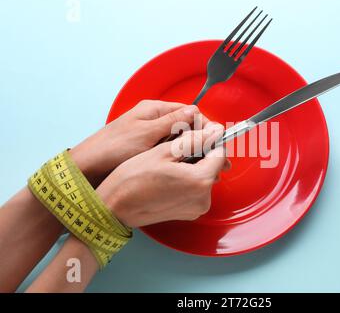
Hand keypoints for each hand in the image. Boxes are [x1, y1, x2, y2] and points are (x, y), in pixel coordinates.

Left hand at [70, 100, 206, 185]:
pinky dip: (182, 160)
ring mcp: (151, 136)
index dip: (205, 126)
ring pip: (181, 141)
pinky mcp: (148, 151)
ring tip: (206, 168)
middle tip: (217, 160)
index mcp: (154, 110)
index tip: (217, 142)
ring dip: (194, 153)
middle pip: (187, 127)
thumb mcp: (145, 134)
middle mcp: (155, 121)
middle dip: (203, 142)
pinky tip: (189, 171)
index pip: (189, 112)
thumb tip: (195, 111)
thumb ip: (171, 122)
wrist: (87, 169)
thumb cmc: (113, 149)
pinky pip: (171, 152)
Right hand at [96, 123, 229, 226]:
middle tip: (177, 144)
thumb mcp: (164, 152)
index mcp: (200, 181)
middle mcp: (204, 199)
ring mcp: (196, 208)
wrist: (115, 207)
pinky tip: (169, 173)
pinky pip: (195, 189)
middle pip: (212, 165)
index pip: (219, 153)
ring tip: (169, 160)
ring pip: (203, 176)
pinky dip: (187, 178)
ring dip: (193, 164)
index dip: (209, 139)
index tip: (197, 133)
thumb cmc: (133, 180)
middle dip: (200, 152)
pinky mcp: (188, 213)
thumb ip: (194, 141)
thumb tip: (214, 131)